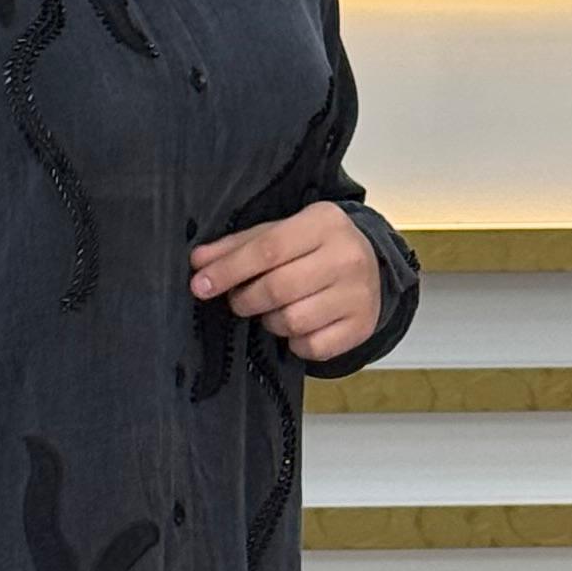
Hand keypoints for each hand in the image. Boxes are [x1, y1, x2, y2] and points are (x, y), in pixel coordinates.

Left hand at [190, 199, 382, 364]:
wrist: (372, 266)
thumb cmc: (315, 248)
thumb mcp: (280, 234)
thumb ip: (238, 246)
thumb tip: (199, 262)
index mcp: (324, 223)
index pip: (267, 248)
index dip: (229, 270)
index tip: (201, 285)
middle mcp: (347, 256)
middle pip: (277, 288)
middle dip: (246, 299)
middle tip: (239, 300)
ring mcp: (359, 294)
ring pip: (293, 321)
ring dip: (270, 321)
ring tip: (273, 310)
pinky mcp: (362, 327)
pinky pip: (312, 347)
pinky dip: (295, 342)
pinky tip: (298, 326)